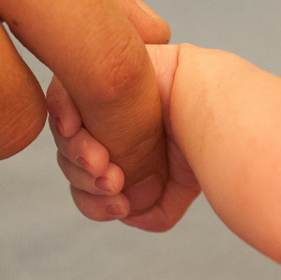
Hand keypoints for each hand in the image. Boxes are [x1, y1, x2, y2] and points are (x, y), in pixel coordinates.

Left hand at [48, 43, 199, 231]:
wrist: (218, 112)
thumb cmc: (208, 145)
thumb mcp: (176, 190)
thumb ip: (149, 209)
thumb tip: (126, 210)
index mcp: (125, 155)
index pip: (89, 186)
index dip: (94, 203)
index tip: (121, 206)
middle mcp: (112, 128)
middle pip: (73, 161)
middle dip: (88, 181)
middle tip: (114, 182)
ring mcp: (103, 100)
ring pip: (66, 134)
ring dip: (79, 155)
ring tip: (106, 163)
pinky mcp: (98, 69)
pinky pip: (61, 92)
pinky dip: (63, 115)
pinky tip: (77, 131)